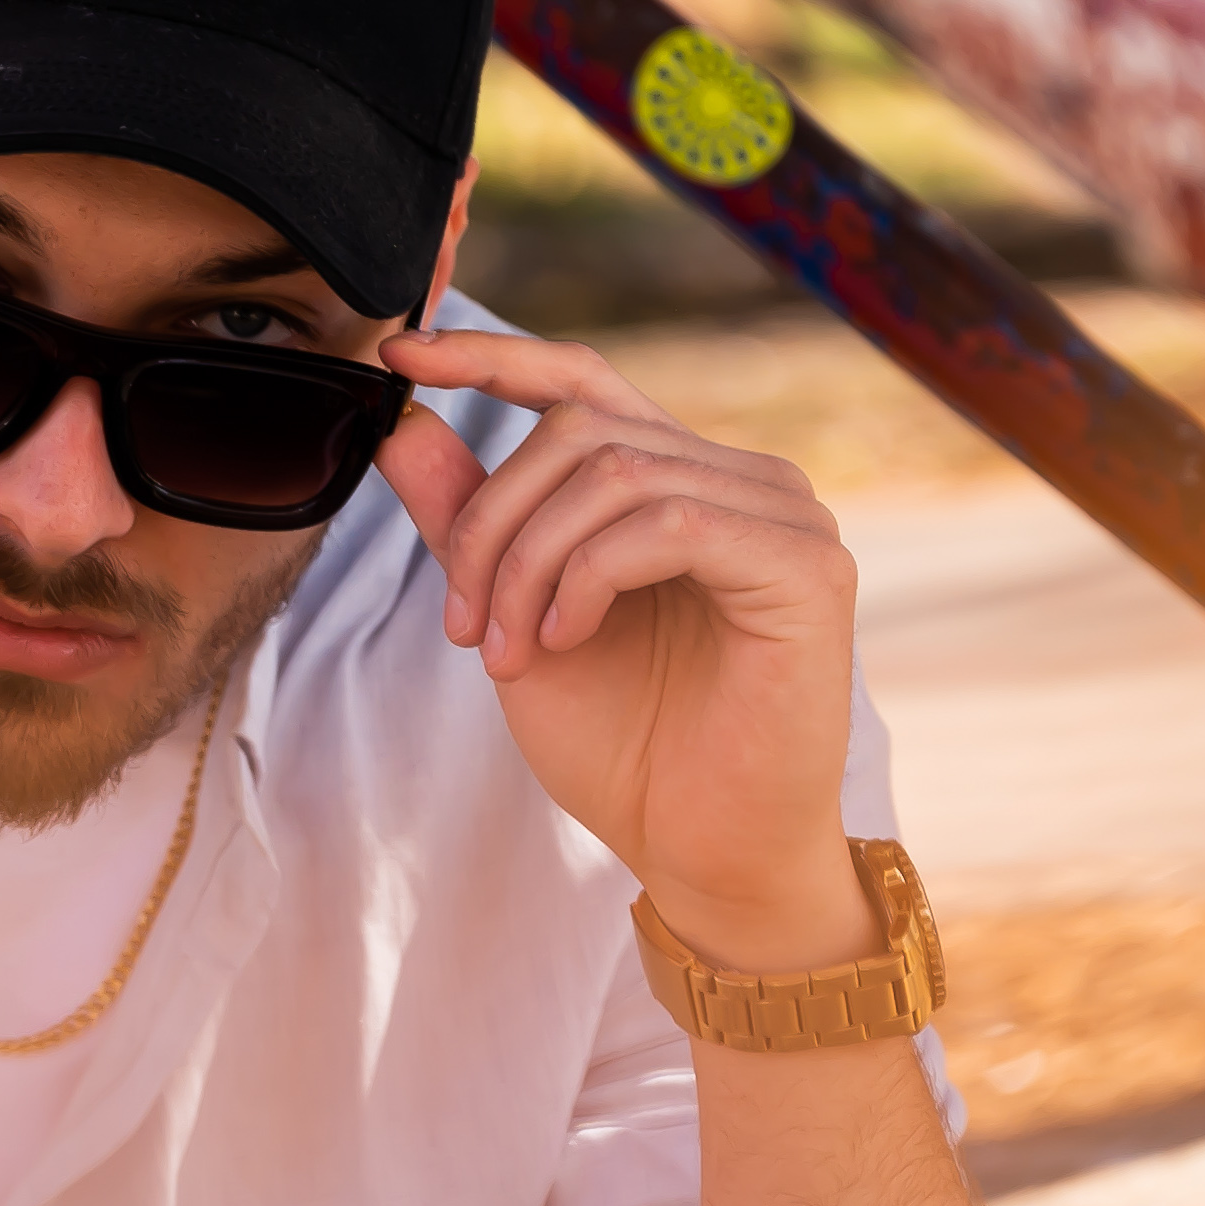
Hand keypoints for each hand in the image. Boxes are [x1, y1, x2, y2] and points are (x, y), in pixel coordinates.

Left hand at [376, 328, 870, 967]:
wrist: (704, 853)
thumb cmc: (628, 748)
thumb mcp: (516, 618)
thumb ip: (468, 521)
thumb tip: (399, 419)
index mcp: (676, 482)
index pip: (583, 381)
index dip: (490, 355)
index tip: (399, 352)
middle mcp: (739, 478)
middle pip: (579, 430)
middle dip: (490, 523)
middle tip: (462, 626)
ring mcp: (783, 514)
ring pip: (614, 472)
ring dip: (529, 563)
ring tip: (510, 650)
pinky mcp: (805, 567)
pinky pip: (669, 522)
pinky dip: (592, 575)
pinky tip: (569, 636)